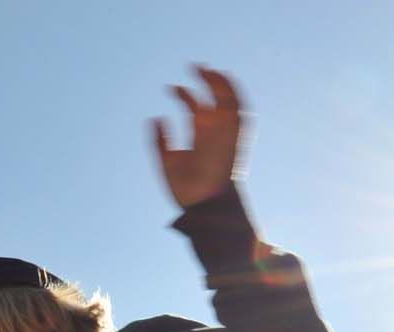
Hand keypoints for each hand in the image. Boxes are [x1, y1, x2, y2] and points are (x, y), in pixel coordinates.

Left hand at [152, 65, 245, 208]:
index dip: (184, 94)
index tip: (170, 87)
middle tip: (193, 65)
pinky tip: (223, 79)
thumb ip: (160, 141)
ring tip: (206, 69)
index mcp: (199, 138)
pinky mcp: (234, 136)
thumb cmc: (186, 191)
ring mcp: (225, 134)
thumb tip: (154, 117)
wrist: (204, 205)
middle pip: (213, 99)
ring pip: (228, 101)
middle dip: (206, 81)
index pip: (195, 108)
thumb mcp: (166, 162)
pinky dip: (233, 94)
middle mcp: (213, 133)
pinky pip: (238, 111)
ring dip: (220, 84)